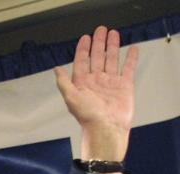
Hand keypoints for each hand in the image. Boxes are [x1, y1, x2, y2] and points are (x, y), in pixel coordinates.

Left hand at [54, 25, 138, 161]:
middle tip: (101, 30)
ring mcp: (111, 82)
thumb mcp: (71, 98)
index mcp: (82, 83)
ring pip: (112, 60)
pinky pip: (128, 68)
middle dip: (99, 43)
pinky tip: (131, 50)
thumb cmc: (88, 116)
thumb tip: (56, 69)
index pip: (82, 61)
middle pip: (97, 57)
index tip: (85, 37)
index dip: (83, 49)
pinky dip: (130, 59)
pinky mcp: (124, 86)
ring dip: (113, 47)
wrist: (107, 128)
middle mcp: (96, 81)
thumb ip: (64, 82)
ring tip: (114, 34)